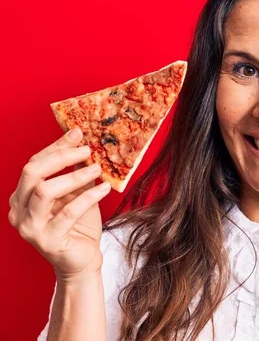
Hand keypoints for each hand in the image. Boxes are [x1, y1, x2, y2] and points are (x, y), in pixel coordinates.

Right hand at [8, 127, 110, 282]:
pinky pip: (67, 212)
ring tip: (98, 168)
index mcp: (22, 196)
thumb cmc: (79, 225)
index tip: (78, 133)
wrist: (82, 261)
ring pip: (45, 191)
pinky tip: (104, 188)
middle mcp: (19, 210)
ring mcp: (30, 227)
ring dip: (74, 176)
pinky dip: (88, 196)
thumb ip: (76, 171)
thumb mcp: (77, 192)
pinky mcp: (47, 241)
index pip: (34, 164)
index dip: (56, 147)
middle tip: (88, 149)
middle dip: (61, 156)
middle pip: (32, 172)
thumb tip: (84, 142)